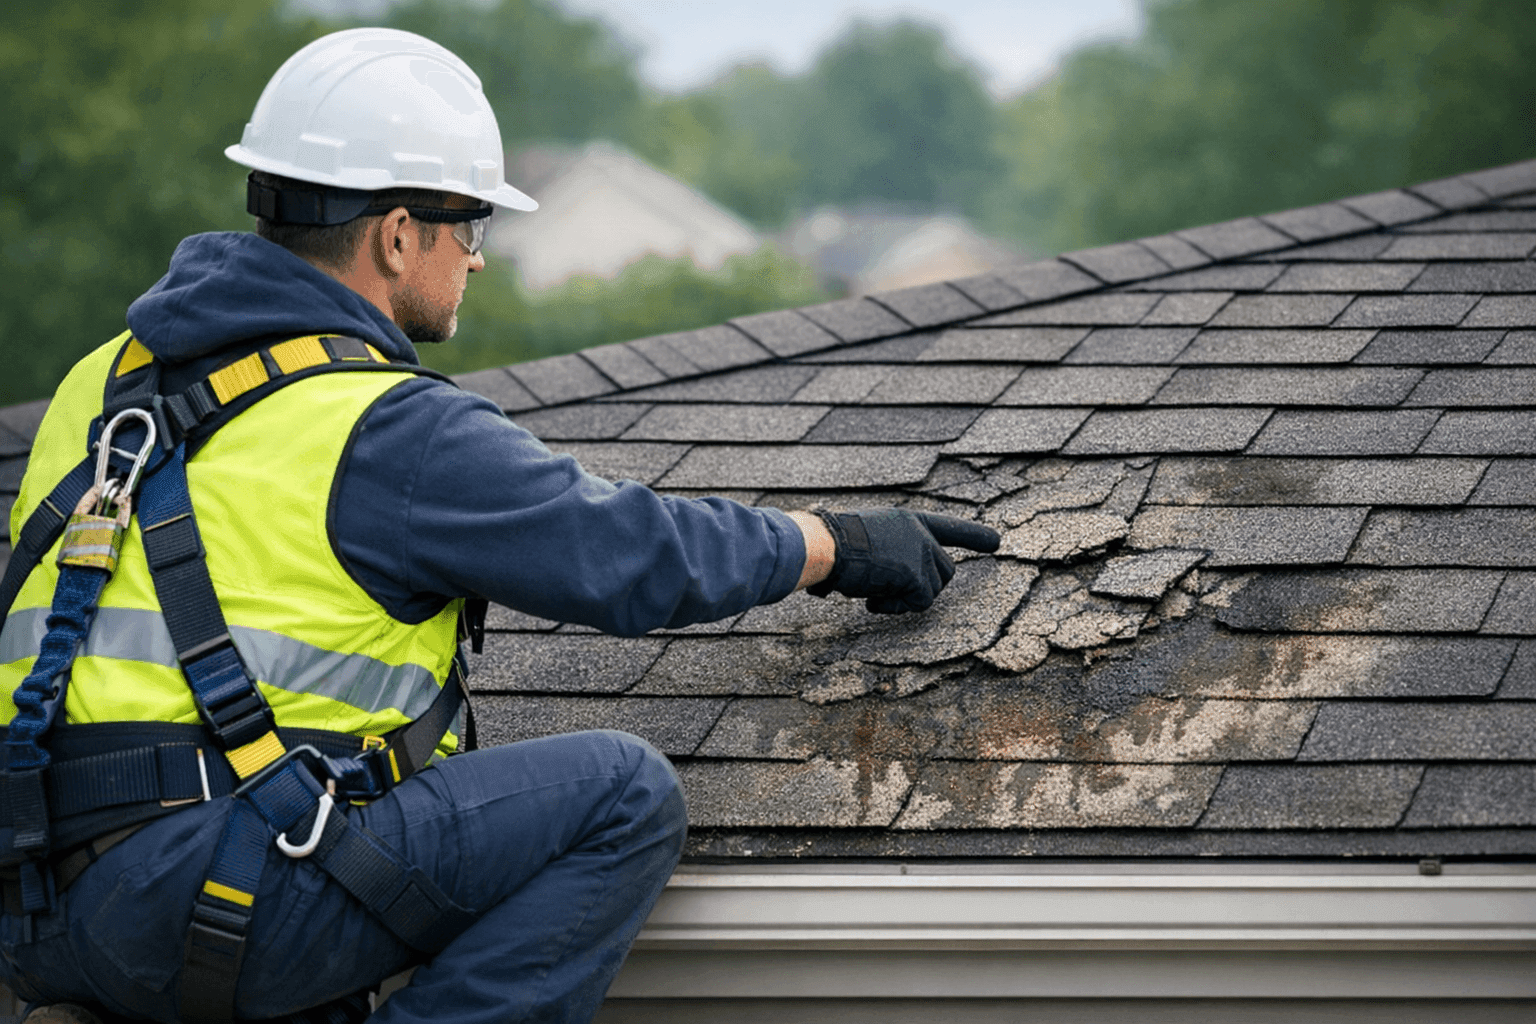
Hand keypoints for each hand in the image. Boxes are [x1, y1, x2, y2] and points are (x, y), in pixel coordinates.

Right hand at [805, 509, 1000, 613]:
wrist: (826, 545)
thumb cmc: (832, 544)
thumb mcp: (867, 538)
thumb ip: (889, 551)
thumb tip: (884, 581)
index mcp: (907, 521)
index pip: (947, 527)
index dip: (973, 536)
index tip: (996, 542)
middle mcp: (920, 534)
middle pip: (944, 571)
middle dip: (923, 587)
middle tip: (889, 594)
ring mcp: (921, 552)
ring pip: (932, 590)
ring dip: (905, 598)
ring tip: (875, 594)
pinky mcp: (917, 574)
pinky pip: (919, 602)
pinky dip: (897, 607)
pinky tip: (873, 600)